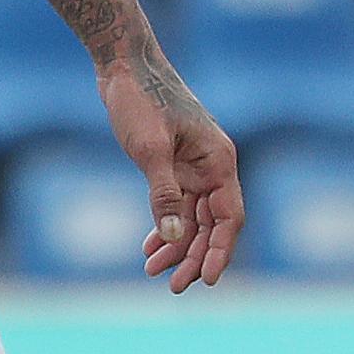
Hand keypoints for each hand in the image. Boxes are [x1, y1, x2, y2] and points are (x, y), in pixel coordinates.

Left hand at [101, 55, 243, 291]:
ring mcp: (193, 167)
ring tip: (152, 271)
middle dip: (194, 257)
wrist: (124, 66)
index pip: (229, 218)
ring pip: (193, 218)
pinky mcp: (174, 165)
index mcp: (218, 161)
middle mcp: (212, 167)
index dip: (220, 252)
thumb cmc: (140, 100)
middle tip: (174, 288)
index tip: (207, 281)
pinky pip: (177, 205)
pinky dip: (165, 226)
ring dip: (176, 245)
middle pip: (212, 225)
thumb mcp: (149, 150)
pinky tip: (150, 247)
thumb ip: (164, 195)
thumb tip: (174, 237)